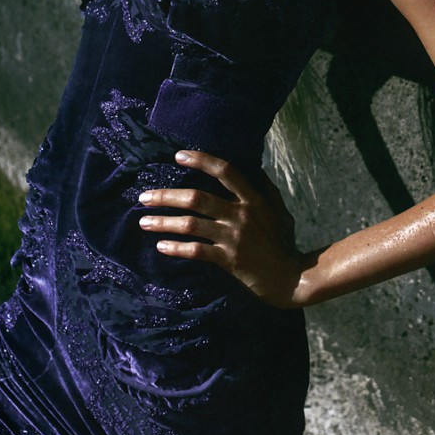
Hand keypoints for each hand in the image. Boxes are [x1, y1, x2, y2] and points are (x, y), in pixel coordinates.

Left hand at [137, 150, 307, 308]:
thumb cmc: (284, 242)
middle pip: (197, 199)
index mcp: (253, 199)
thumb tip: (253, 169)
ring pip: (191, 225)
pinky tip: (161, 246)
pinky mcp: (228, 260)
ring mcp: (233, 238)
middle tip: (144, 196)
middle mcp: (241, 214)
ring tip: (143, 221)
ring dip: (164, 222)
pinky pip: (196, 251)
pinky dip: (176, 248)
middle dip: (167, 196)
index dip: (202, 161)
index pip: (226, 172)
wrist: (290, 278)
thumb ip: (265, 189)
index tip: (179, 156)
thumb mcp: (279, 210)